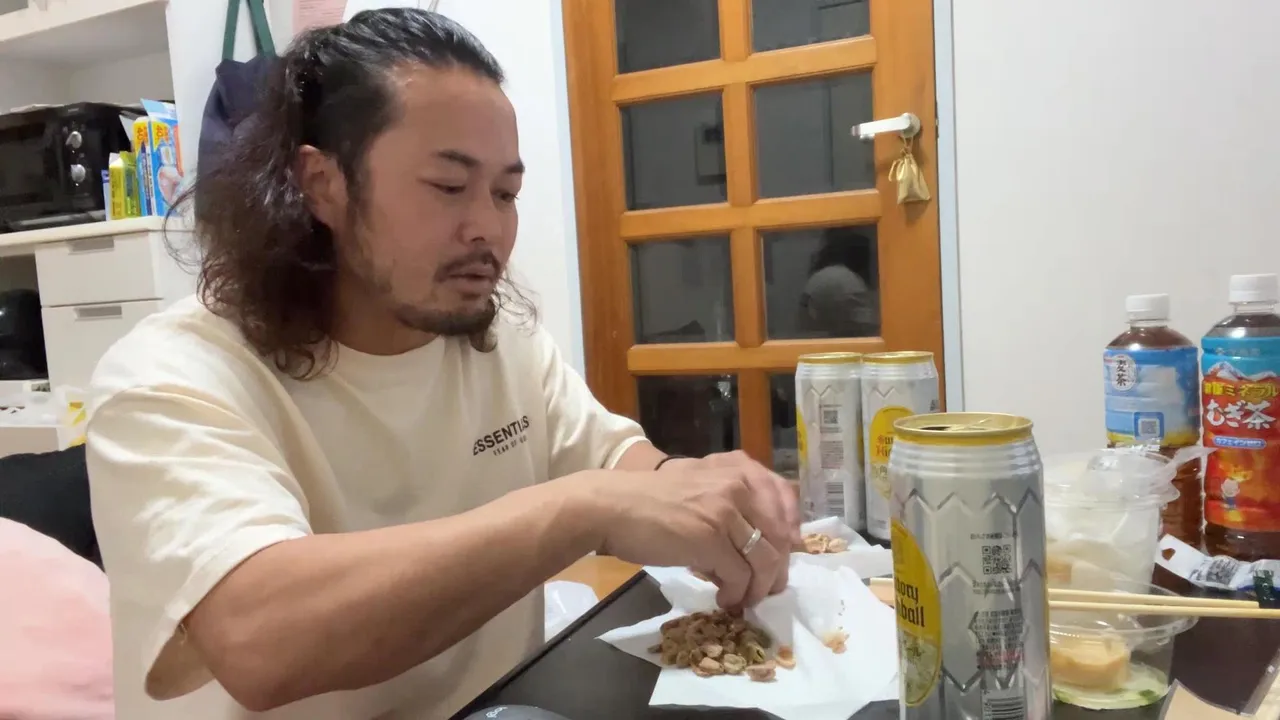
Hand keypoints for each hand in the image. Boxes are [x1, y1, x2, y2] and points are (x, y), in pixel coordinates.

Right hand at [572, 451, 799, 608]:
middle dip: (777, 570)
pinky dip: (736, 595)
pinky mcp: (710, 540)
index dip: (791, 532)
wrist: (611, 507)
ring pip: (766, 560)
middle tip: (766, 589)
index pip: (785, 496)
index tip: (785, 555)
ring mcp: (725, 512)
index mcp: (737, 467)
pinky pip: (740, 576)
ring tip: (744, 599)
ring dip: (758, 588)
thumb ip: (730, 497)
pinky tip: (724, 600)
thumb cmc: (649, 499)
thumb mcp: (698, 482)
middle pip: (780, 535)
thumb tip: (758, 538)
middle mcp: (737, 485)